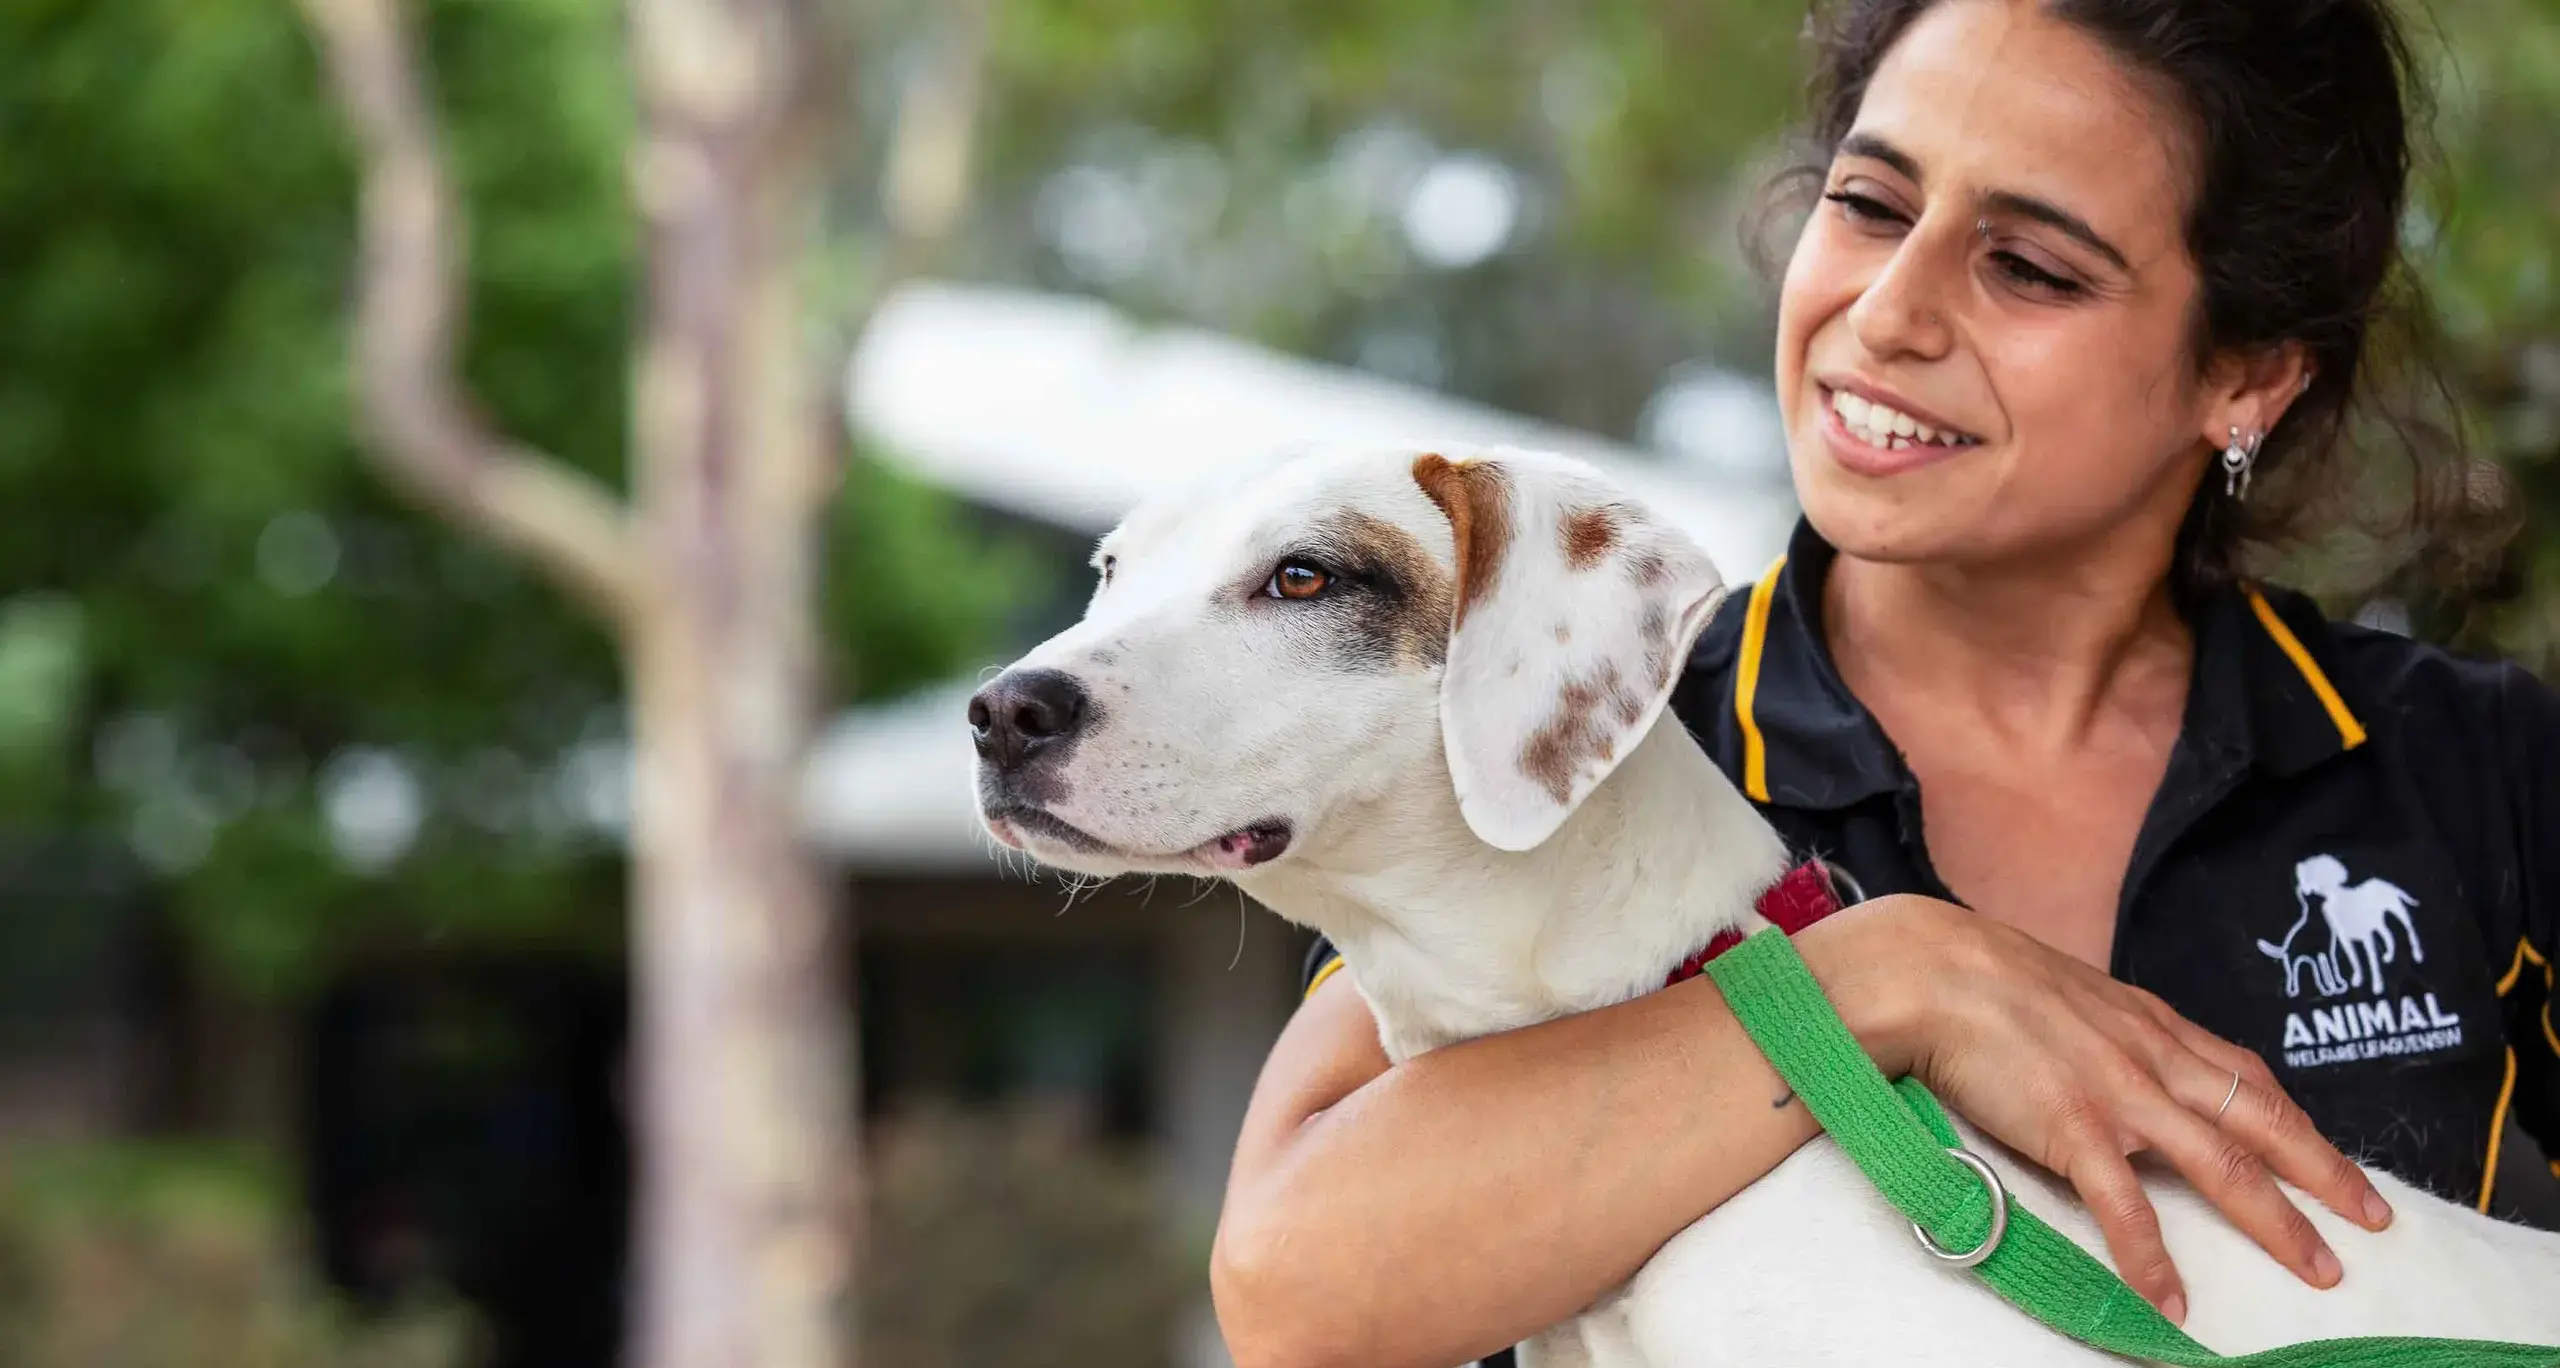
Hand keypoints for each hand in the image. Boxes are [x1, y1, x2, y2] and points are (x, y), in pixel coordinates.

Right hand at [1799, 893, 2392, 1325]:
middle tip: (2374, 1219)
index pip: (2247, 1074)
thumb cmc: (1980, 975)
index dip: (2297, 1120)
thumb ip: (2102, 1027)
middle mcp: (2153, 1056)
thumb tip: (2107, 1053)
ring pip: (2223, 1164)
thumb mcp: (2068, 990)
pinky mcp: (2073, 1127)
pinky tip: (2174, 1301)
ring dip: (2278, 1222)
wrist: (1928, 969)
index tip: (2332, 1155)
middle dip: (2326, 1172)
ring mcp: (2120, 1093)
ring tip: (2319, 1271)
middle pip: (2262, 1120)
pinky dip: (2153, 1257)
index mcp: (2150, 1023)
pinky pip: (2126, 1206)